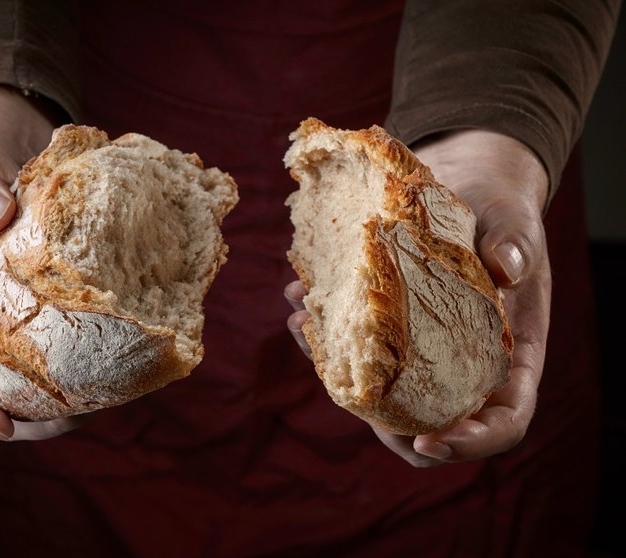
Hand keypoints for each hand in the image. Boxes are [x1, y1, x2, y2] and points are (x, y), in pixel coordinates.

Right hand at [0, 85, 87, 439]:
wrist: (1, 171)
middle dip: (26, 424)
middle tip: (73, 421)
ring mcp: (6, 334)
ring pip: (28, 390)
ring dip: (64, 409)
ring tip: (104, 404)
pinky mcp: (43, 324)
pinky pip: (61, 359)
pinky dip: (88, 373)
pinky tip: (121, 369)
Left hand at [285, 129, 550, 466]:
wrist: (464, 185)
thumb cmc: (498, 210)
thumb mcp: (512, 220)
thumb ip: (514, 243)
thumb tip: (506, 269)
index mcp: (510, 358)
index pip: (503, 422)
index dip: (472, 443)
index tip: (428, 441)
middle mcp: (463, 366)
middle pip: (430, 423)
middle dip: (382, 424)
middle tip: (347, 391)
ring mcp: (420, 351)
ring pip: (379, 390)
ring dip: (336, 371)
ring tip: (303, 322)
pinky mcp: (384, 327)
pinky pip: (352, 348)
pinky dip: (322, 330)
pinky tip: (297, 297)